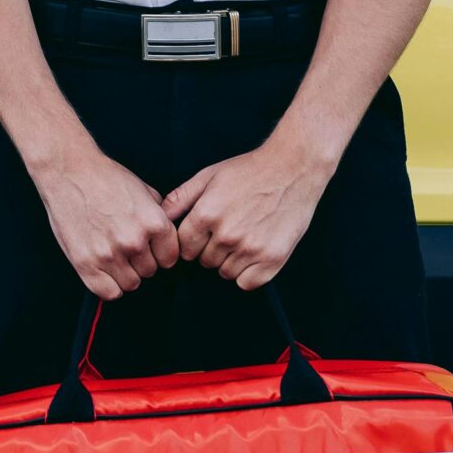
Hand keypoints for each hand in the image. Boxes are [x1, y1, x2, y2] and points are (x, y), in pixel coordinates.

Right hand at [31, 148, 179, 299]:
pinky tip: (104, 269)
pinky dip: (108, 285)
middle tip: (126, 246)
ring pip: (130, 284)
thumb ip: (159, 215)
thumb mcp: (143, 190)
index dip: (160, 253)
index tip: (150, 248)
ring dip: (124, 273)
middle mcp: (134, 241)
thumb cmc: (105, 177)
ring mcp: (109, 254)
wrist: (69, 170)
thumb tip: (169, 235)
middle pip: (150, 271)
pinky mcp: (86, 263)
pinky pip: (108, 292)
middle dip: (141, 261)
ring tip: (114, 254)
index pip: (170, 258)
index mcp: (154, 223)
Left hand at [162, 142, 330, 291]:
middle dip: (210, 249)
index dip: (192, 240)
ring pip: (225, 272)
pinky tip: (252, 254)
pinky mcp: (272, 259)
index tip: (203, 233)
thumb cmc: (248, 170)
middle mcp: (226, 235)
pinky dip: (248, 274)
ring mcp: (250, 249)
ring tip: (242, 238)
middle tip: (227, 230)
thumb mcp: (209, 175)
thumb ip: (181, 197)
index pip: (184, 247)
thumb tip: (160, 216)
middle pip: (204, 261)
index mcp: (206, 214)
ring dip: (229, 261)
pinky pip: (247, 283)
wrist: (292, 169)